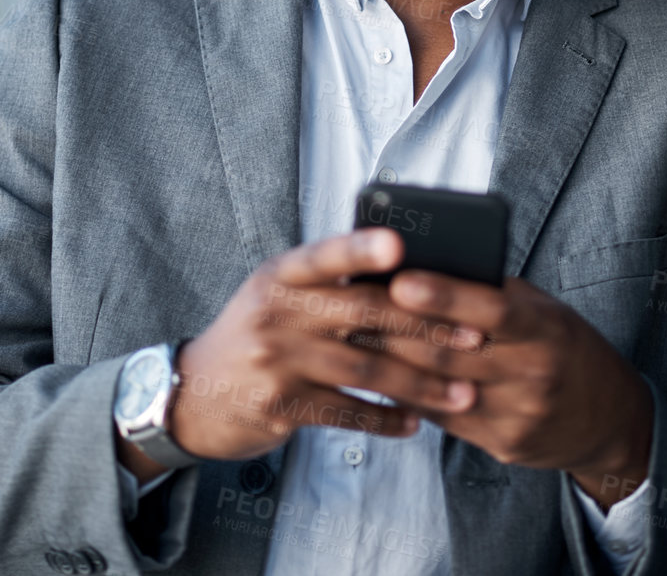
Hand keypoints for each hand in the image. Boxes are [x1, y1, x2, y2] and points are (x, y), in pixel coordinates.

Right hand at [130, 228, 488, 474]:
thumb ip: (329, 280)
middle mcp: (277, 313)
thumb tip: (407, 266)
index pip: (325, 255)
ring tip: (463, 392)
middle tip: (474, 336)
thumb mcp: (277, 292)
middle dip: (426, 326)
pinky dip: (386, 420)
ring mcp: (277, 361)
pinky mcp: (281, 406)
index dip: (360, 249)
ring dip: (421, 384)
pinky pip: (347, 413)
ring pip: (366, 371)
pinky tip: (416, 422)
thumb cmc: (256, 332)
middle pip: (364, 315)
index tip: (400, 245)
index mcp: (281, 275)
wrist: (192, 395)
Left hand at [373, 272, 653, 509]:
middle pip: (452, 352)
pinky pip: (444, 419)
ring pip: (439, 388)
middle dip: (397, 330)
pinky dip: (410, 395)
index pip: (491, 310)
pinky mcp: (504, 445)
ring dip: (391, 363)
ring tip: (354, 338)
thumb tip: (429, 265)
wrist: (610, 419)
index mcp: (547, 330)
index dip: (444, 295)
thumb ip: (497, 294)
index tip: (400, 281)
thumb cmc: (567, 348)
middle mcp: (535, 373)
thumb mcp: (546, 312)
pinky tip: (382, 376)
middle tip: (351, 307)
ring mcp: (518, 415)